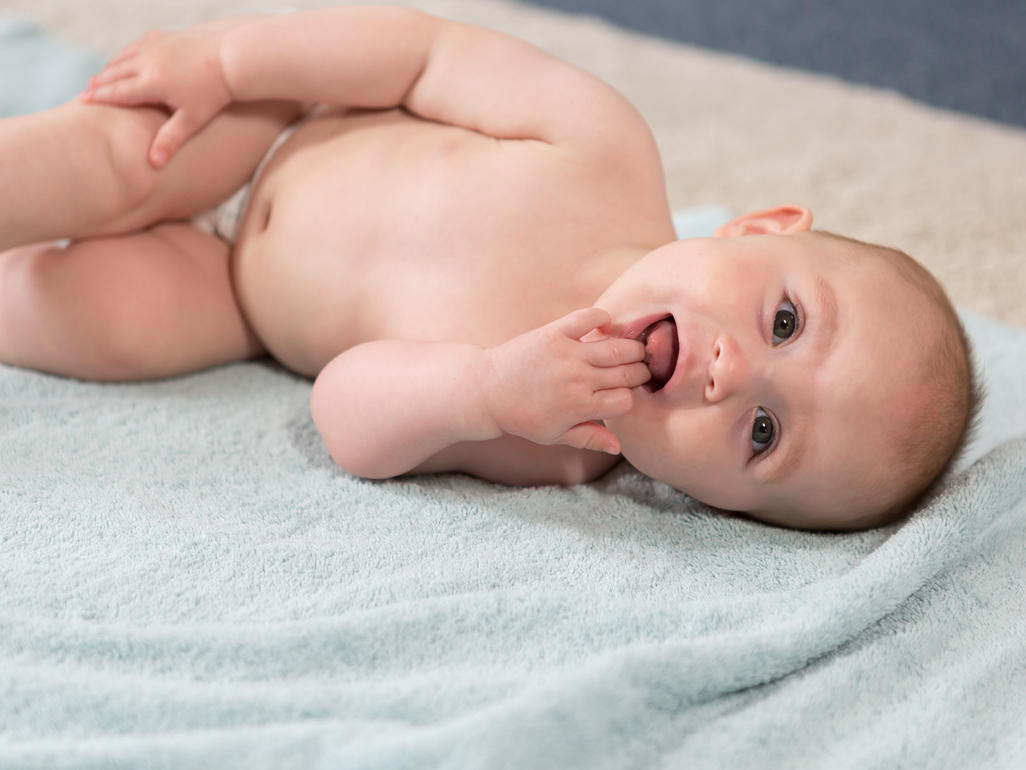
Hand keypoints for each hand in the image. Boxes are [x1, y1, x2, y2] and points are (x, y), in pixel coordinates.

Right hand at [79, 22, 237, 167]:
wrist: (231, 57)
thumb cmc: (214, 92)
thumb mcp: (192, 120)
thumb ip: (170, 140)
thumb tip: (154, 164)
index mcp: (151, 83)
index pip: (117, 92)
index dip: (98, 98)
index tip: (81, 101)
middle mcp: (147, 61)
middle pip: (115, 73)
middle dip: (100, 83)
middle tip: (86, 92)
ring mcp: (153, 46)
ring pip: (123, 57)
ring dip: (110, 68)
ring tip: (101, 78)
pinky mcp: (161, 36)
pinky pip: (135, 45)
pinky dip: (125, 54)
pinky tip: (124, 60)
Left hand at [477, 307, 649, 454]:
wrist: (488, 390)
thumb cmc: (522, 416)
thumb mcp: (554, 435)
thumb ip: (588, 438)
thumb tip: (617, 446)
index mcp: (580, 407)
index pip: (625, 400)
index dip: (629, 398)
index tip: (624, 394)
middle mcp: (578, 379)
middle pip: (628, 373)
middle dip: (640, 372)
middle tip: (639, 370)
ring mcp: (567, 354)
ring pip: (618, 347)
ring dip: (632, 347)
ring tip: (633, 350)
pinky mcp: (555, 332)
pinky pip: (588, 317)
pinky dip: (602, 318)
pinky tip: (606, 325)